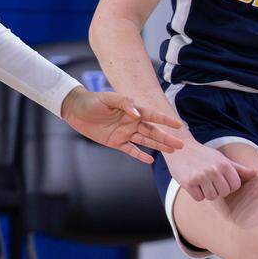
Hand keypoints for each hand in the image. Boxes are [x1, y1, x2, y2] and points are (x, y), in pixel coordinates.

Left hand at [60, 87, 185, 163]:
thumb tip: (137, 114)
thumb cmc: (93, 101)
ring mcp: (124, 133)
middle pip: (152, 131)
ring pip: (145, 141)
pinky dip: (140, 155)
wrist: (76, 110)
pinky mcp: (116, 142)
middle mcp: (131, 122)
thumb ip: (125, 103)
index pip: (152, 115)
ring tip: (172, 151)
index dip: (166, 120)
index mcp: (132, 109)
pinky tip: (150, 160)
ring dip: (158, 146)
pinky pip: (131, 150)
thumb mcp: (108, 98)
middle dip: (167, 137)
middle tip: (181, 144)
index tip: (179, 125)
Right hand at [164, 135, 256, 201]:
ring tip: (201, 180)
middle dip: (217, 189)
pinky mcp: (188, 183)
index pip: (235, 186)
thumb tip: (256, 173)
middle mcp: (213, 170)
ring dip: (206, 192)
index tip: (220, 179)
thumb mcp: (222, 159)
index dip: (228, 185)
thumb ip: (239, 168)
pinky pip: (199, 198)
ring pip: (211, 197)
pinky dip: (196, 193)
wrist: (180, 149)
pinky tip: (193, 182)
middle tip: (209, 179)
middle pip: (223, 193)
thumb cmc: (204, 155)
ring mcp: (200, 176)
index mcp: (224, 164)